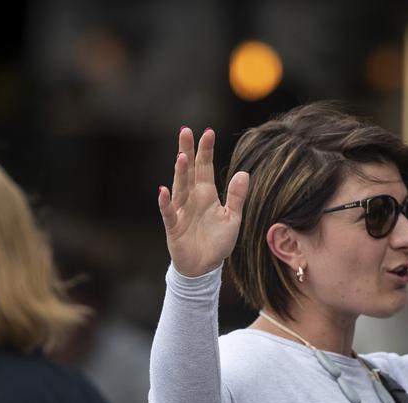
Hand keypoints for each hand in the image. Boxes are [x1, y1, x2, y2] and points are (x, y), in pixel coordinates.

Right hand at [157, 127, 248, 277]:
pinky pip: (168, 213)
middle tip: (185, 130)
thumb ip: (236, 197)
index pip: (205, 168)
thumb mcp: (233, 219)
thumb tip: (244, 174)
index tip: (208, 132)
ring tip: (181, 157)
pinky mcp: (174, 227)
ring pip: (179, 188)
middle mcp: (192, 198)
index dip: (206, 151)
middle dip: (187, 151)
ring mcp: (181, 211)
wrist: (205, 267)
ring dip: (180, 173)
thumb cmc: (217, 242)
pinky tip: (163, 191)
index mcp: (207, 194)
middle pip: (189, 171)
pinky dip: (165, 203)